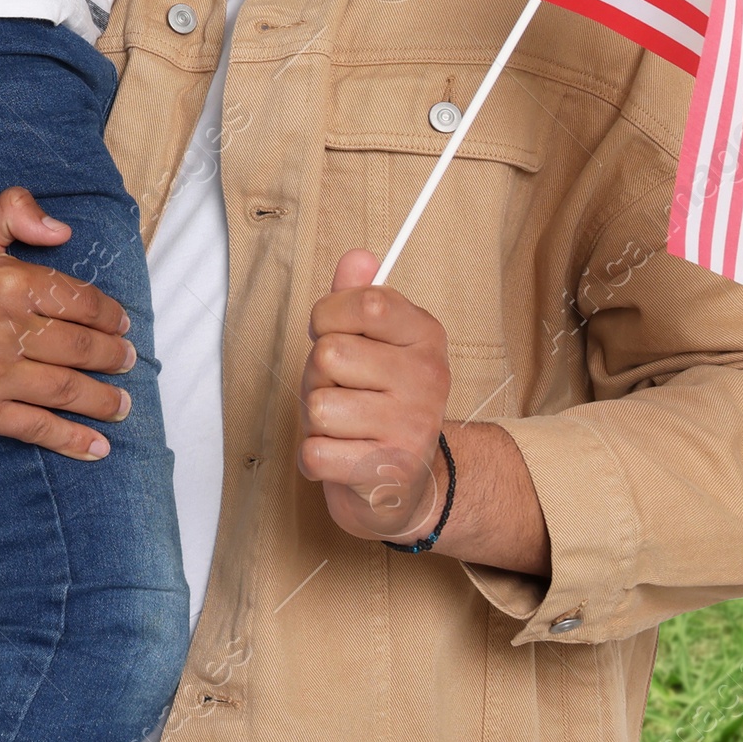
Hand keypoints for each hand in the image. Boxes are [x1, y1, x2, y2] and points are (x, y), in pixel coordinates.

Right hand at [0, 187, 137, 462]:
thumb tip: (64, 229)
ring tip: (123, 406)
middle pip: (80, 347)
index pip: (77, 299)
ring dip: (103, 401)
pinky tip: (97, 447)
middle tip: (130, 363)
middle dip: (114, 358)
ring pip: (66, 389)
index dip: (109, 314)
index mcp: (9, 281)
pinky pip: (35, 427)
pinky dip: (72, 439)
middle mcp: (5, 328)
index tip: (123, 325)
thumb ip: (15, 212)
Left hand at [297, 250, 451, 543]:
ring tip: (345, 426)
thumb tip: (358, 257)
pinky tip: (342, 457)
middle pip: (328, 355)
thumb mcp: (373, 342)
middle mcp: (428, 379)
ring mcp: (412, 428)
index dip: (329, 315)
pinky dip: (316, 459)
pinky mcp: (389, 473)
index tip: (330, 331)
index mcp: (426, 336)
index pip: (368, 303)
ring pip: (317, 405)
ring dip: (316, 420)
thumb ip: (359, 296)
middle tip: (342, 391)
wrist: (405, 485)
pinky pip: (314, 453)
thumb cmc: (378, 401)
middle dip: (318, 375)